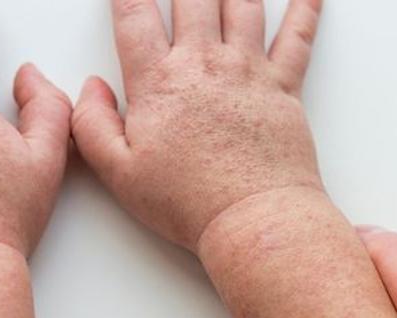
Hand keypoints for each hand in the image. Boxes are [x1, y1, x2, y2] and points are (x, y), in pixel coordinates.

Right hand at [73, 0, 324, 248]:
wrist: (252, 219)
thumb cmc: (188, 201)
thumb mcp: (118, 172)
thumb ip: (91, 125)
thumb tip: (90, 87)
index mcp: (159, 81)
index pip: (135, 14)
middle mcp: (204, 64)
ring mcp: (248, 70)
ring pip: (242, 3)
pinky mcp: (284, 86)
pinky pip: (298, 36)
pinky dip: (306, 8)